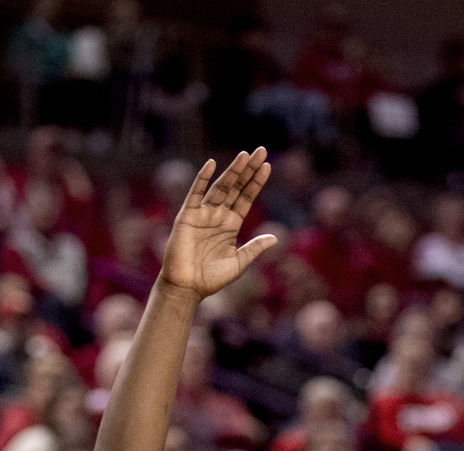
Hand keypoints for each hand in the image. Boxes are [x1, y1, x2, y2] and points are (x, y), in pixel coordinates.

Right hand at [157, 149, 278, 301]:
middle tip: (261, 150)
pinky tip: (212, 165)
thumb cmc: (212, 278)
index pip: (246, 198)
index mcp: (231, 225)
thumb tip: (275, 237)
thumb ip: (255, 248)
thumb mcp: (239, 262)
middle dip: (248, 170)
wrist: (188, 287)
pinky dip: (203, 179)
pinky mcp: (188, 216)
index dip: (256, 183)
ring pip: (220, 187)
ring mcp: (203, 214)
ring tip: (245, 155)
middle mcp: (218, 215)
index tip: (268, 166)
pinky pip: (195, 194)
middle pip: (236, 187)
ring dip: (233, 171)